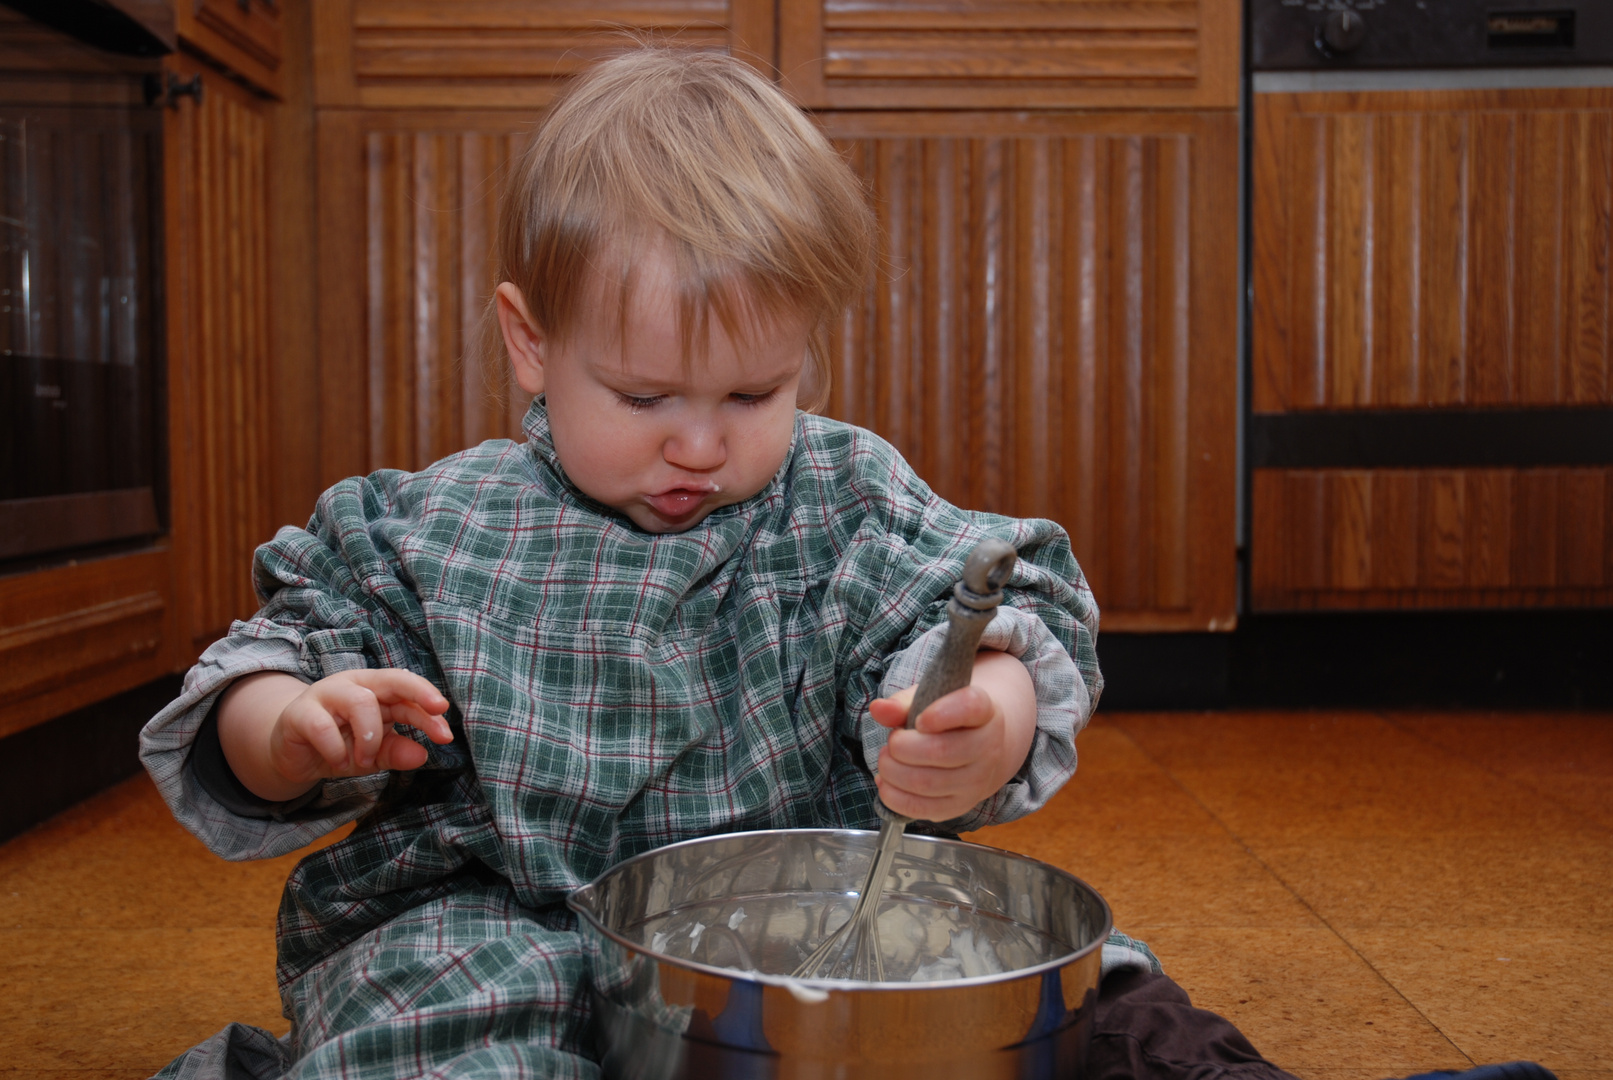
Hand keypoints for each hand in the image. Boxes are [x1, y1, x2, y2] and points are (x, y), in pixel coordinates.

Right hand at [267, 669, 452, 787]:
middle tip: (436, 719)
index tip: (446, 734)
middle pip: (390, 679)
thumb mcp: (372, 753)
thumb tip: (421, 755)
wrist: (292, 754)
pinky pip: (322, 727)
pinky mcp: (300, 713)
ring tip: (364, 760)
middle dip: (418, 694)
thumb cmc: (339, 746)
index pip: (407, 691)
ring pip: (359, 701)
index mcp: (375, 689)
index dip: (428, 708)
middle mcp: (354, 685)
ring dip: (370, 736)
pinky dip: (336, 749)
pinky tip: (339, 762)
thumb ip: (395, 751)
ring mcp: (325, 695)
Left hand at [868, 650, 1036, 821]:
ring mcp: (977, 781)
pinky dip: (894, 796)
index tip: (921, 719)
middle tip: (893, 741)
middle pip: (940, 750)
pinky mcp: (960, 806)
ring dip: (893, 771)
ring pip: (926, 782)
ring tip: (887, 759)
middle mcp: (987, 747)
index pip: (970, 707)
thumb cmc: (949, 720)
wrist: (982, 750)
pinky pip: (921, 808)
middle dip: (901, 746)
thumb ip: (902, 704)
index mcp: (984, 711)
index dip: (942, 713)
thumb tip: (879, 709)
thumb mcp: (930, 701)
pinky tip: (887, 782)